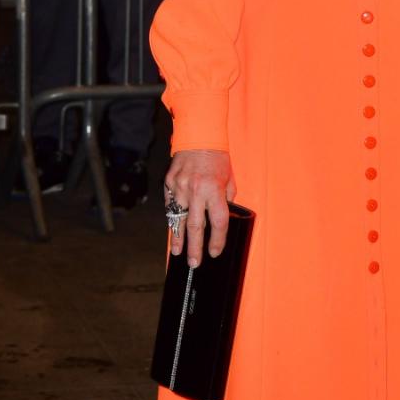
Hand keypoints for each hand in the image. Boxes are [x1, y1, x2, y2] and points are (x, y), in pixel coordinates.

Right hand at [165, 149, 235, 267]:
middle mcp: (196, 191)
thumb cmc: (217, 158)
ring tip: (178, 253)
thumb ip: (226, 199)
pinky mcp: (169, 184)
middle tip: (194, 263)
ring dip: (178, 238)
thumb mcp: (229, 179)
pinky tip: (173, 230)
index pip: (218, 222)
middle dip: (195, 248)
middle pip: (195, 227)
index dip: (217, 240)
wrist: (198, 137)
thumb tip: (220, 217)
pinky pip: (170, 206)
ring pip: (178, 219)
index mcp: (214, 190)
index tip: (215, 252)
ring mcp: (180, 188)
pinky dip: (172, 219)